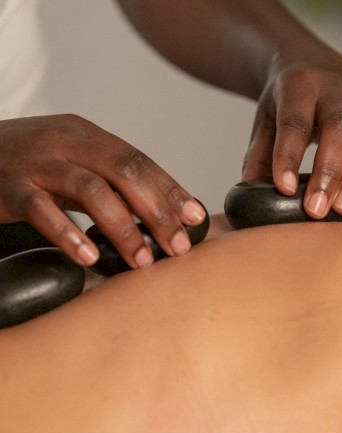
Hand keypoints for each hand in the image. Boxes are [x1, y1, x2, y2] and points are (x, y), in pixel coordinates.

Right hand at [0, 115, 205, 267]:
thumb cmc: (28, 167)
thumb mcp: (72, 165)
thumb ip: (108, 183)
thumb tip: (162, 213)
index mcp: (85, 135)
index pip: (139, 160)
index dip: (170, 189)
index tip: (195, 218)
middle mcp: (63, 141)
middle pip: (123, 172)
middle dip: (157, 212)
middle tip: (177, 247)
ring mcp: (36, 163)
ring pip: (91, 190)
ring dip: (123, 229)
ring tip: (141, 260)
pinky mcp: (9, 188)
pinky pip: (43, 211)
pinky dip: (69, 235)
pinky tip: (88, 257)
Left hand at [242, 58, 341, 218]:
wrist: (314, 68)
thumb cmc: (286, 104)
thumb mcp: (265, 120)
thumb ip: (258, 155)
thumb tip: (248, 193)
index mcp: (299, 86)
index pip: (295, 122)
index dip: (289, 156)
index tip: (284, 189)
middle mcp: (335, 90)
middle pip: (338, 128)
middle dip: (328, 171)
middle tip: (316, 209)